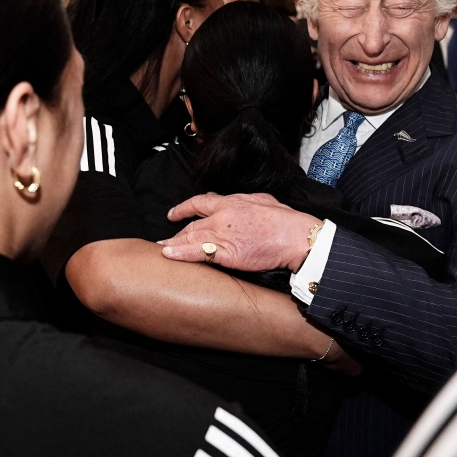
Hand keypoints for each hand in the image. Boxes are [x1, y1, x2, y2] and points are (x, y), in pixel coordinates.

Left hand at [159, 193, 322, 271]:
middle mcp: (222, 217)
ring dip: (174, 244)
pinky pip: (198, 253)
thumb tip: (243, 204)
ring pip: (191, 237)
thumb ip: (247, 202)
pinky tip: (168, 255)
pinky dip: (180, 253)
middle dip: (177, 232)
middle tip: (164, 240)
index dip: (184, 208)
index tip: (174, 213)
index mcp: (232, 202)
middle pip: (192, 224)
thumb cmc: (285, 221)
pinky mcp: (226, 253)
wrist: (295, 236)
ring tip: (161, 249)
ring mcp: (223, 234)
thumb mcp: (263, 201)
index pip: (201, 202)